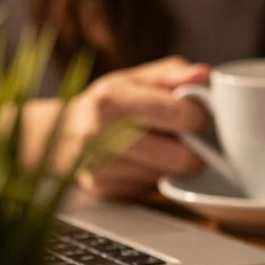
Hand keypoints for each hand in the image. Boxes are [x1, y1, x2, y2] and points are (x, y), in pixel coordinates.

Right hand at [21, 56, 209, 198]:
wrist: (59, 133)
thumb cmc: (109, 101)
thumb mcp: (137, 78)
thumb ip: (174, 74)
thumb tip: (205, 75)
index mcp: (112, 99)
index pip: (178, 114)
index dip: (201, 117)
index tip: (200, 116)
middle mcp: (100, 135)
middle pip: (181, 158)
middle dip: (195, 150)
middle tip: (188, 138)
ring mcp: (99, 167)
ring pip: (169, 176)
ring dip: (174, 164)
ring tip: (160, 146)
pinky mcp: (103, 190)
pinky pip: (152, 190)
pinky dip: (156, 178)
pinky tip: (144, 162)